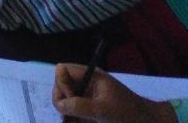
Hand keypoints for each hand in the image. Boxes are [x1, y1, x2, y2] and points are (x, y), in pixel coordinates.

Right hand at [53, 66, 175, 122]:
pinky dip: (74, 118)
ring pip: (67, 100)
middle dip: (63, 101)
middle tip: (70, 116)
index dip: (61, 84)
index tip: (70, 99)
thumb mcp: (102, 110)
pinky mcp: (91, 108)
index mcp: (91, 76)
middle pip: (62, 86)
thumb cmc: (127, 114)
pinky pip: (75, 110)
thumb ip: (79, 105)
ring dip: (67, 112)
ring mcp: (89, 96)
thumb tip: (59, 104)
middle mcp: (87, 83)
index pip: (63, 70)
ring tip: (74, 122)